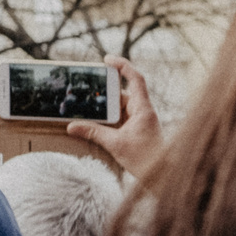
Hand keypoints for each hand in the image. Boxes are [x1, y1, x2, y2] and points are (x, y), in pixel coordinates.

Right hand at [71, 57, 164, 176]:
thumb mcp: (116, 144)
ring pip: (120, 107)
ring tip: (85, 108)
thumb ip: (93, 133)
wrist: (164, 176)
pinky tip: (95, 123)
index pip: (135, 79)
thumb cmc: (147, 159)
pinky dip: (108, 119)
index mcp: (143, 109)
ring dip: (104, 108)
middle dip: (104, 91)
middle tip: (85, 89)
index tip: (106, 60)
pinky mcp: (137, 130)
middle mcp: (143, 111)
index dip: (122, 66)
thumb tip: (71, 126)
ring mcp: (141, 121)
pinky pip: (120, 118)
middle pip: (122, 93)